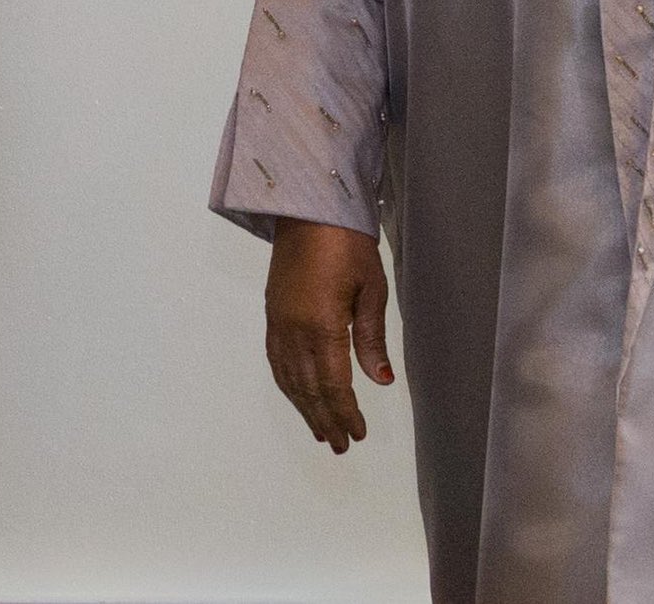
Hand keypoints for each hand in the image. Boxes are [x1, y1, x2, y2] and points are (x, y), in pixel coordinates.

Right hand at [263, 219, 395, 452]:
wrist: (309, 209)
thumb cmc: (346, 243)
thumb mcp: (371, 289)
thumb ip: (371, 338)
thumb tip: (381, 380)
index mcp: (321, 325)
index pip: (334, 384)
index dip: (345, 413)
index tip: (357, 434)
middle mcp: (294, 329)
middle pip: (308, 388)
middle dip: (325, 419)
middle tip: (340, 445)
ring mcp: (279, 322)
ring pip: (289, 378)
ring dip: (304, 408)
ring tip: (320, 430)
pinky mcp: (272, 313)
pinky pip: (276, 360)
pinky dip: (287, 384)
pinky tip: (297, 394)